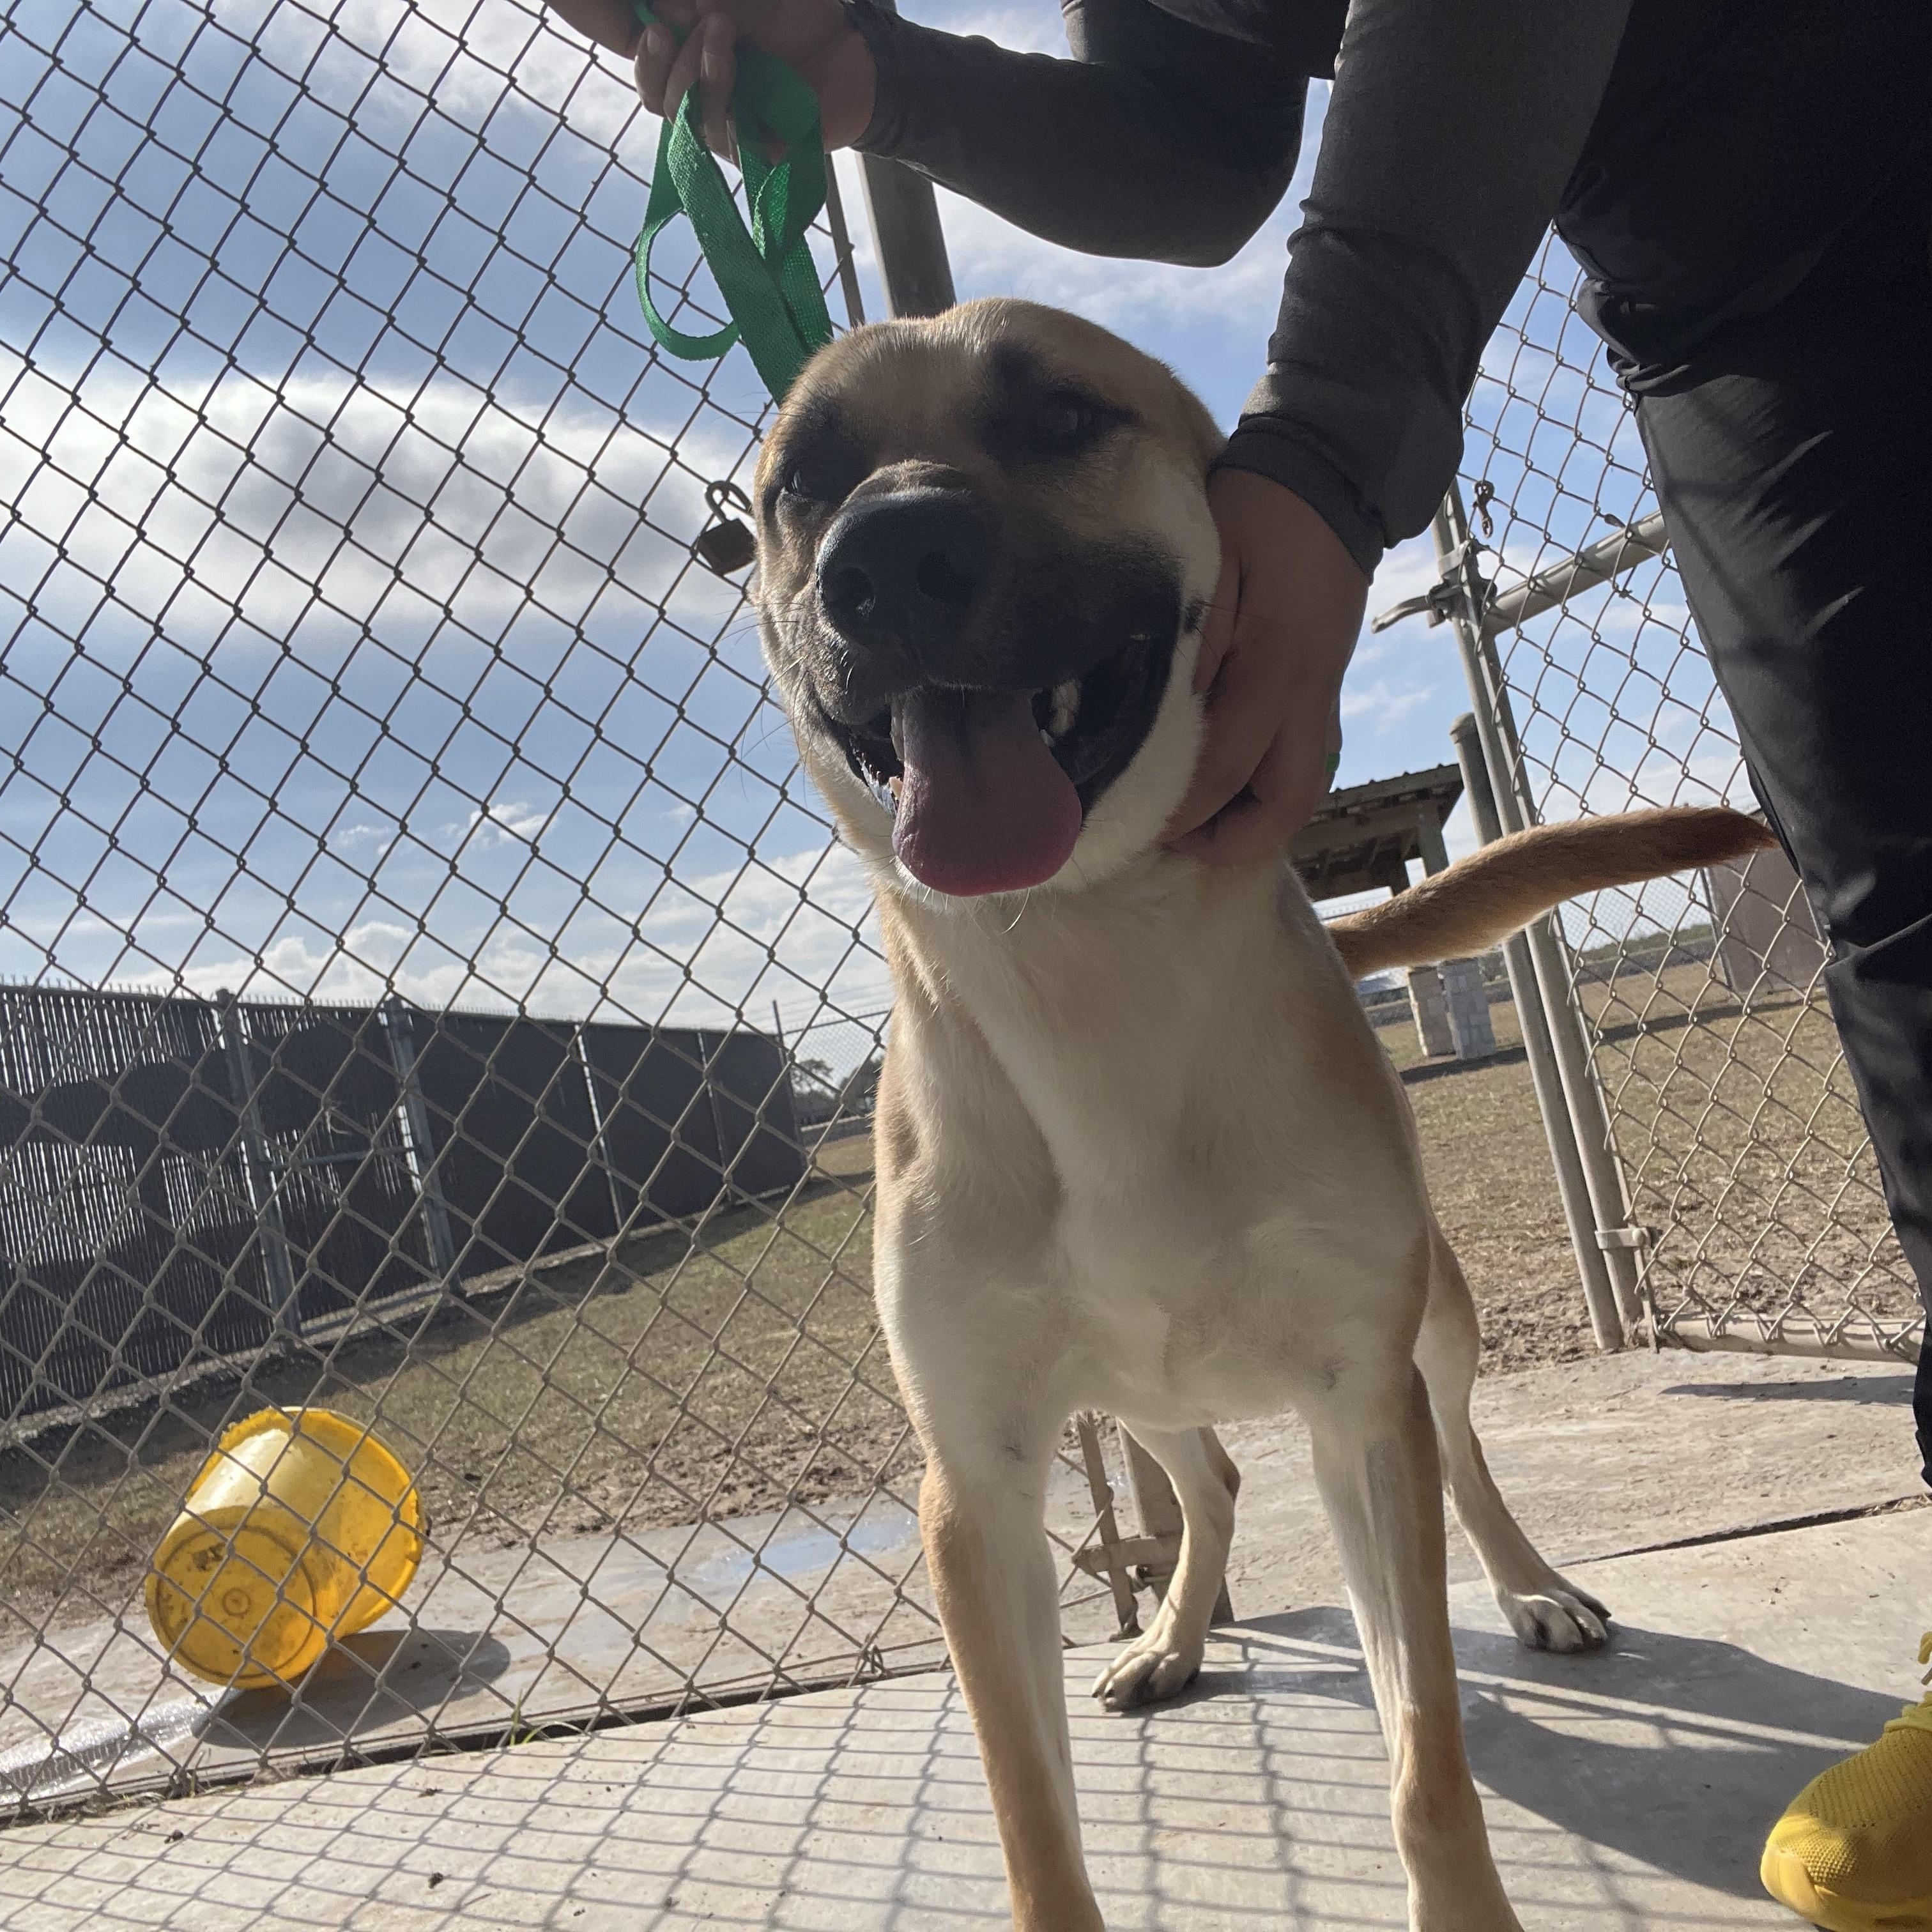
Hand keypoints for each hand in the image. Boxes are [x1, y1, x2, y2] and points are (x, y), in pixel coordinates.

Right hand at [633, 0, 876, 160]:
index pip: (653, 80)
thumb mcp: (754, 7)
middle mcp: (711, 108)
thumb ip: (712, 10)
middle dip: (674, 61)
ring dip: (698, 73)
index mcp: (699, 74)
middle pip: (663, 103)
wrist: (857, 51)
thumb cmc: (803, 24)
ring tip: (722, 28)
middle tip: (698, 20)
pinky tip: (731, 62)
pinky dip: (723, 98)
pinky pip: (727, 139)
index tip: (655, 26)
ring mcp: (736, 135)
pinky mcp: (762, 157)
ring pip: (692, 121)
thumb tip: (662, 7)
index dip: (645, 59)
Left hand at [1167, 469, 1369, 864]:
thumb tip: (1156, 718)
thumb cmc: (1256, 516)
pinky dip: (1260, 785)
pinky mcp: (1325, 693)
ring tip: (1192, 816)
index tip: (1132, 821)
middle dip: (1227, 839)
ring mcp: (1325, 701)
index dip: (1179, 810)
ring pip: (1299, 792)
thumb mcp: (1208, 567)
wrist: (1328, 482)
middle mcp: (1310, 699)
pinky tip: (1218, 778)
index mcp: (1277, 670)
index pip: (1224, 771)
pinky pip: (1299, 762)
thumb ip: (1186, 647)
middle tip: (1169, 836)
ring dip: (1249, 818)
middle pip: (1284, 807)